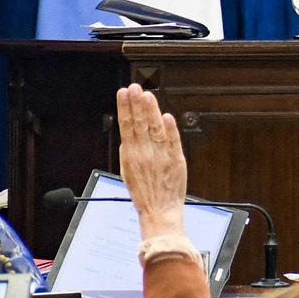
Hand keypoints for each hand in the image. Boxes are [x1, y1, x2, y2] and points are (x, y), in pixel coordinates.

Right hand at [116, 84, 188, 240]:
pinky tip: (166, 117)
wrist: (159, 210)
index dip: (125, 108)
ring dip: (150, 111)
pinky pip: (172, 142)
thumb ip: (131, 150)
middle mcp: (144, 154)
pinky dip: (170, 129)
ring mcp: (160, 156)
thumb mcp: (129, 171)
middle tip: (133, 87)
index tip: (123, 93)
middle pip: (139, 124)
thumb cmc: (146, 191)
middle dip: (135, 104)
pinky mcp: (175, 161)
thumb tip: (130, 134)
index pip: (127, 126)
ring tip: (146, 95)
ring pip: (154, 129)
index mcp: (131, 155)